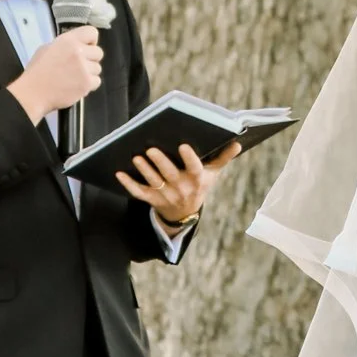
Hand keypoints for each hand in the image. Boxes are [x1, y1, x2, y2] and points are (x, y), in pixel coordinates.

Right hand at [10, 25, 104, 124]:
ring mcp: (84, 68)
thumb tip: (77, 46)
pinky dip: (88, 85)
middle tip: (78, 66)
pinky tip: (76, 85)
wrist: (33, 93)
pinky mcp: (87, 83)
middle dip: (90, 59)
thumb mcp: (46, 49)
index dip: (90, 41)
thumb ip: (64, 45)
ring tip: (74, 78)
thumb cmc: (37, 71)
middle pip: (99, 52)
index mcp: (68, 40)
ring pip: (98, 68)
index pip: (92, 32)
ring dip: (89, 73)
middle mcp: (78, 51)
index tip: (85, 48)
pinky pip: (97, 81)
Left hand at [115, 140, 238, 232]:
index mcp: (196, 180)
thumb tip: (237, 143)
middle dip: (160, 162)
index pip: (194, 168)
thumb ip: (223, 158)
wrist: (185, 213)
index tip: (184, 145)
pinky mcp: (151, 199)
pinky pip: (138, 192)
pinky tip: (119, 173)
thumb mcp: (212, 174)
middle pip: (169, 174)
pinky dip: (128, 184)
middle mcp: (181, 188)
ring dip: (144, 170)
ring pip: (153, 182)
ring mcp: (165, 195)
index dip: (189, 158)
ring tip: (136, 157)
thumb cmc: (199, 185)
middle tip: (151, 149)